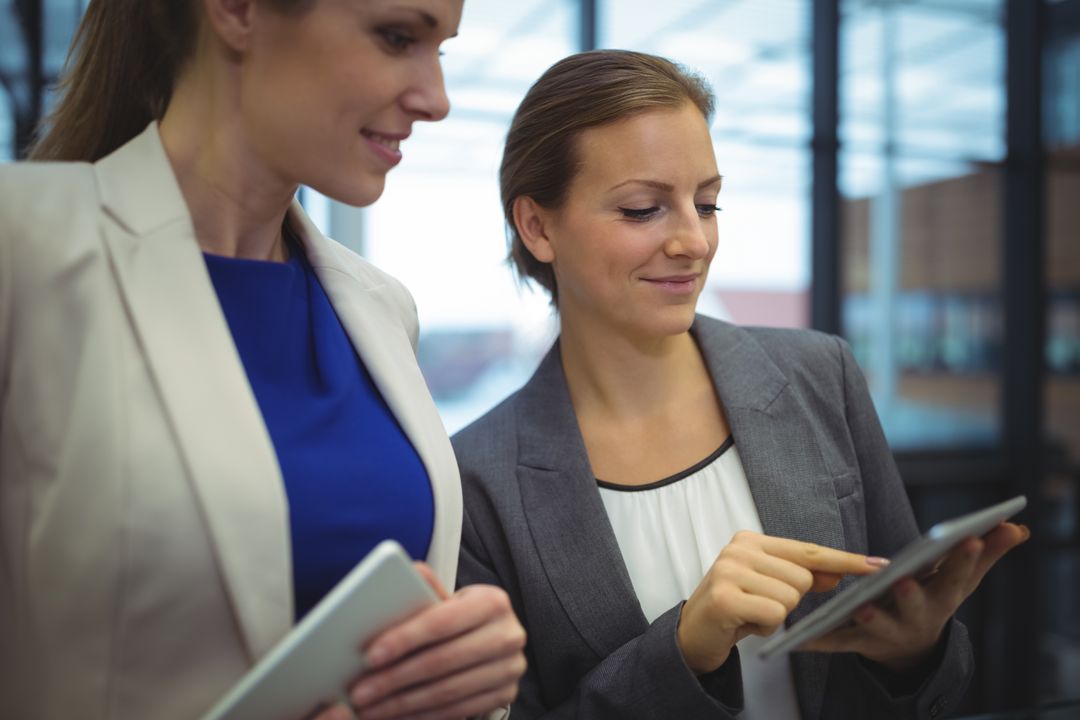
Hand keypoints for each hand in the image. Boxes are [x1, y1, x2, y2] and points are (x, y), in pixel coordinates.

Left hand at [345, 563, 526, 719]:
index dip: (404, 640)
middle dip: (395, 678)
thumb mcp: (447, 600)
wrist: (494, 639)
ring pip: (447, 692)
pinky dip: (422, 716)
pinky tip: (397, 715)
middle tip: (361, 692)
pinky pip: (457, 710)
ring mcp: (510, 668)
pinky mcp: (506, 693)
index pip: (441, 622)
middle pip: (441, 661)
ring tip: (371, 708)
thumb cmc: (461, 618)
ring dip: (403, 703)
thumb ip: (425, 590)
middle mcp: (508, 635)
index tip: (370, 656)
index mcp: (493, 602)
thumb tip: (405, 573)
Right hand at [677, 530, 885, 673]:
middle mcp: (739, 549)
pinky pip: (774, 615)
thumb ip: (800, 577)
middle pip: (803, 578)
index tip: (877, 565)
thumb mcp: (768, 587)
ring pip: (791, 598)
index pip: (808, 551)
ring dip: (776, 616)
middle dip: (790, 600)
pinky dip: (765, 627)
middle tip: (759, 605)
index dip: (844, 560)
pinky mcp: (725, 597)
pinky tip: (744, 624)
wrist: (692, 633)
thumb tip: (836, 575)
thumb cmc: (734, 607)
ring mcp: (729, 571)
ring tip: (751, 614)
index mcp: (750, 540)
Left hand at [804, 522, 1029, 671]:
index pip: (956, 576)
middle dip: (912, 595)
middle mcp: (916, 617)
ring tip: (861, 607)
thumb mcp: (961, 577)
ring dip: (871, 618)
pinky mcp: (857, 642)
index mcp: (941, 597)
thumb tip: (1017, 526)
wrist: (909, 646)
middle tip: (905, 582)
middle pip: (916, 606)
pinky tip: (801, 639)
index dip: (963, 558)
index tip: (969, 536)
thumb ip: (988, 551)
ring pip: (878, 626)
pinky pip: (835, 642)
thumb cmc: (935, 597)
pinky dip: (819, 641)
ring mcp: (887, 632)